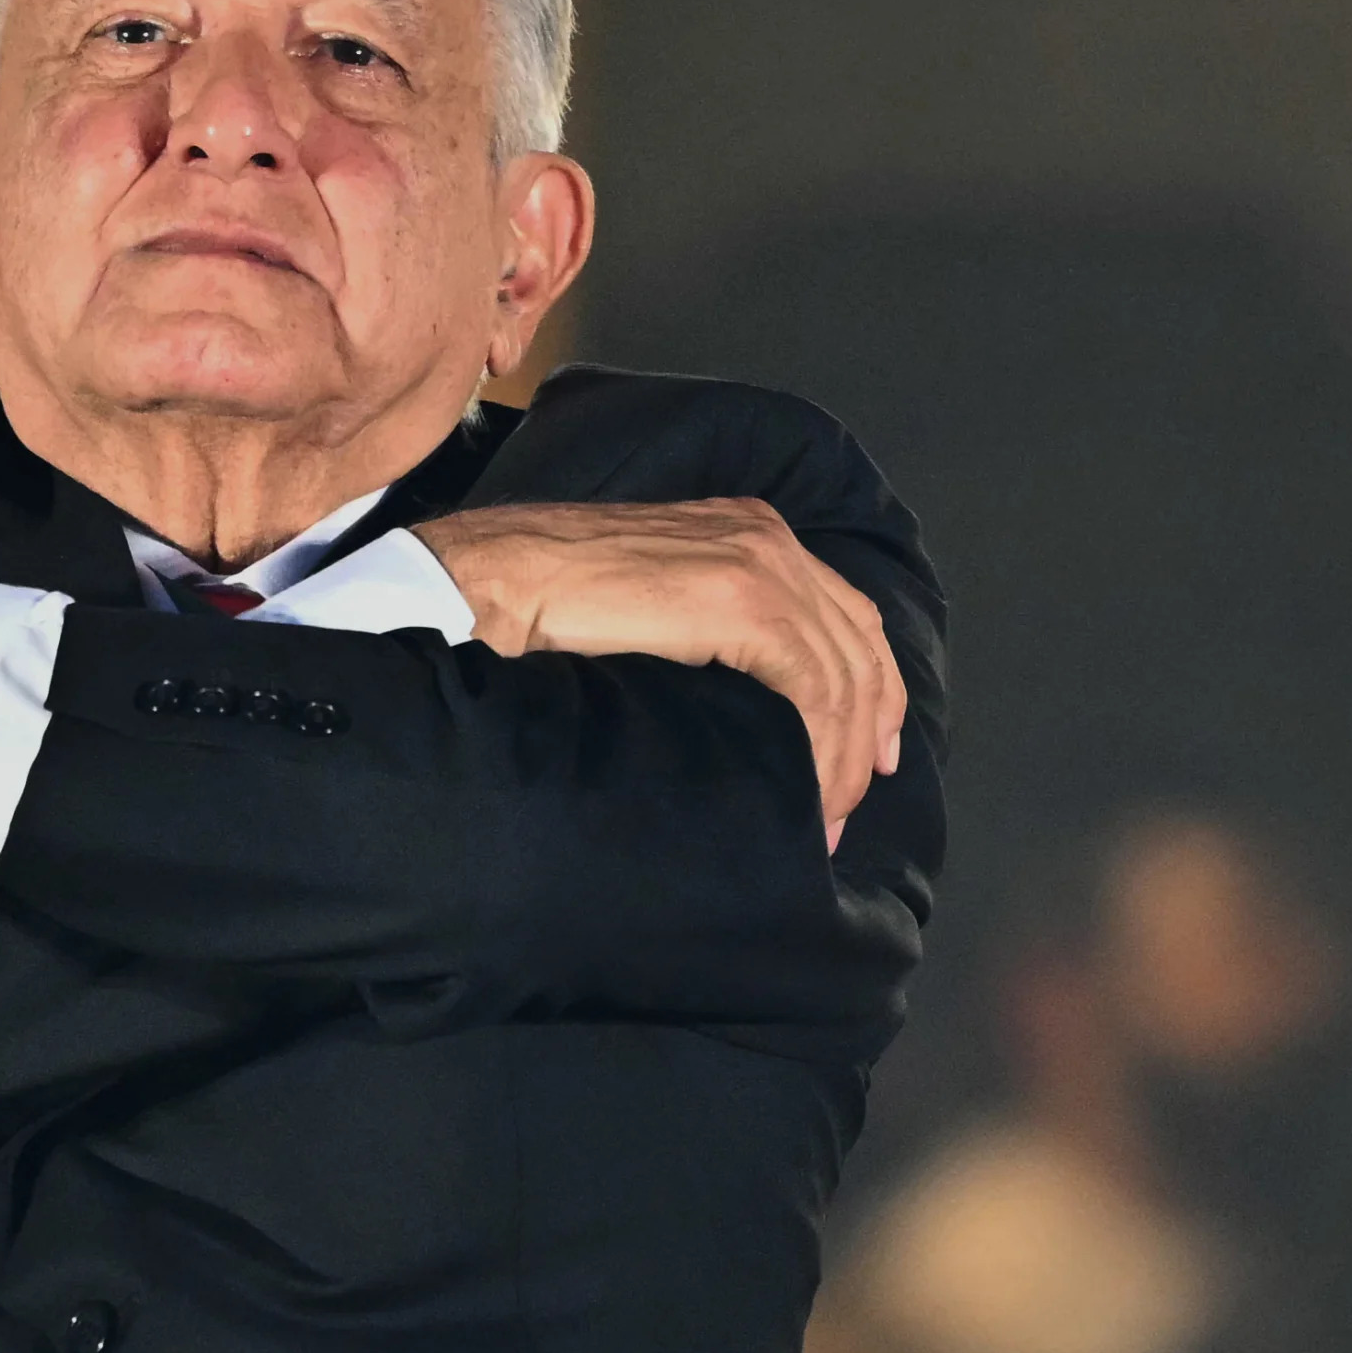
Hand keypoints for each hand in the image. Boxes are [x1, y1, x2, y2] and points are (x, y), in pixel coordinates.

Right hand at [412, 500, 903, 849]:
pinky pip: (817, 683)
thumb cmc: (536, 608)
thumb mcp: (644, 614)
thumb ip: (699, 635)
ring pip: (843, 671)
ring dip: (840, 757)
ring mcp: (757, 561)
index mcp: (742, 532)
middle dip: (863, 733)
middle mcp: (763, 536)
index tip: (865, 760)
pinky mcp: (742, 598)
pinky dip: (823, 748)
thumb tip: (739, 710)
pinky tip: (807, 796)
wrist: (484, 584)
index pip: (840, 614)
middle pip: (857, 642)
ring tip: (817, 821)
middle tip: (842, 809)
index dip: (868, 690)